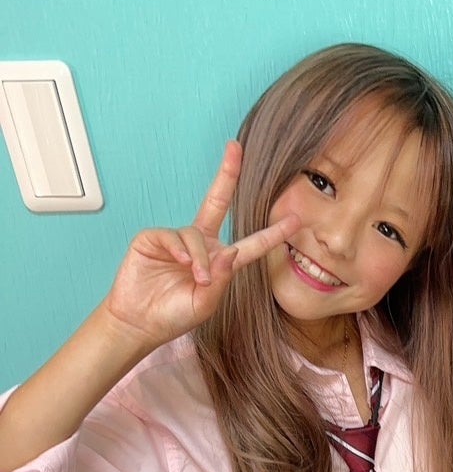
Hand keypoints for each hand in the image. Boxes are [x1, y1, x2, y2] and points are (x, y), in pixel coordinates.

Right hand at [101, 142, 298, 348]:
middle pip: (217, 202)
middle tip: (235, 148)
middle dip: (226, 175)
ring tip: (198, 278)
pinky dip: (180, 249)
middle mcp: (200, 245)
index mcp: (220, 262)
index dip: (272, 233)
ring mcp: (176, 240)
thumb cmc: (172, 316)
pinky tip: (179, 262)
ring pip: (195, 235)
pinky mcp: (153, 238)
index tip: (295, 220)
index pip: (251, 244)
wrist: (138, 323)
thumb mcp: (205, 305)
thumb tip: (232, 252)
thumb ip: (222, 281)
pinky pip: (172, 236)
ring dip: (199, 256)